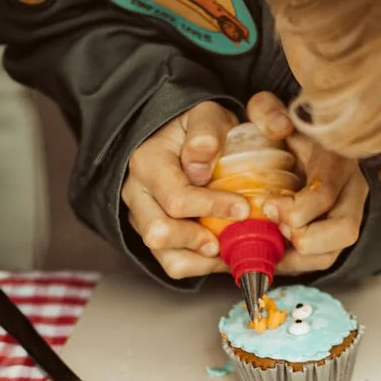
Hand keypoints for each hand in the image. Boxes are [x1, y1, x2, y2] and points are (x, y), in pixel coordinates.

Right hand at [122, 101, 248, 280]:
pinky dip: (201, 266)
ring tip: (228, 248)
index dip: (213, 207)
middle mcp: (137, 193)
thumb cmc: (197, 129)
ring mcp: (142, 217)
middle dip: (199, 240)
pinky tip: (223, 253)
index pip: (176, 198)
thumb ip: (206, 131)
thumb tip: (200, 164)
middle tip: (231, 235)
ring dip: (202, 260)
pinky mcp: (153, 234)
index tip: (243, 208)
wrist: (181, 138)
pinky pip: (173, 263)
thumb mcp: (206, 114)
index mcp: (148, 162)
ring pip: (165, 257)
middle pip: (159, 234)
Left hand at [248, 92, 367, 273]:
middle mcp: (351, 189)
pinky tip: (273, 254)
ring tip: (272, 243)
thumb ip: (268, 111)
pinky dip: (296, 263)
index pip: (326, 192)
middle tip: (277, 230)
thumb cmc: (284, 128)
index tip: (270, 207)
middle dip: (306, 239)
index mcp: (336, 159)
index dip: (298, 208)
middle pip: (345, 229)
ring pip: (336, 250)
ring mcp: (348, 213)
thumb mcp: (273, 110)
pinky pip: (324, 259)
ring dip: (300, 257)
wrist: (300, 140)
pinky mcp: (337, 231)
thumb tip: (279, 128)